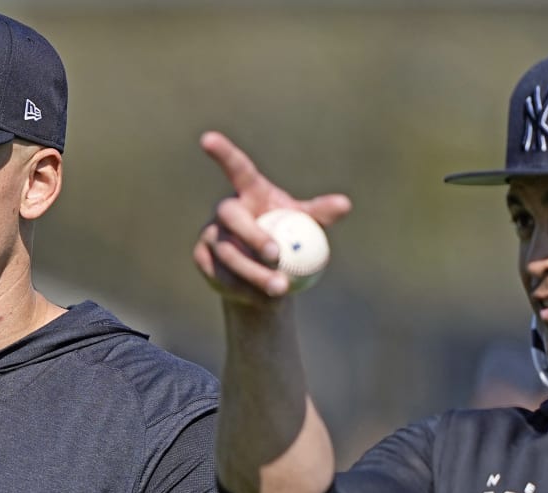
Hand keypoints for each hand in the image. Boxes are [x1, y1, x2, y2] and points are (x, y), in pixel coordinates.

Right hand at [192, 131, 352, 302]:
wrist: (267, 278)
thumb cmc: (290, 239)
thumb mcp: (307, 225)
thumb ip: (320, 213)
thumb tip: (344, 205)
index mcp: (249, 192)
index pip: (236, 169)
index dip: (222, 152)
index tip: (206, 138)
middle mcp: (226, 210)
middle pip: (231, 216)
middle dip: (252, 234)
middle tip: (276, 254)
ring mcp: (210, 234)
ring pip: (227, 252)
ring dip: (253, 271)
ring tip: (280, 288)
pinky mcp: (203, 259)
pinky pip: (221, 275)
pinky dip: (243, 288)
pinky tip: (262, 298)